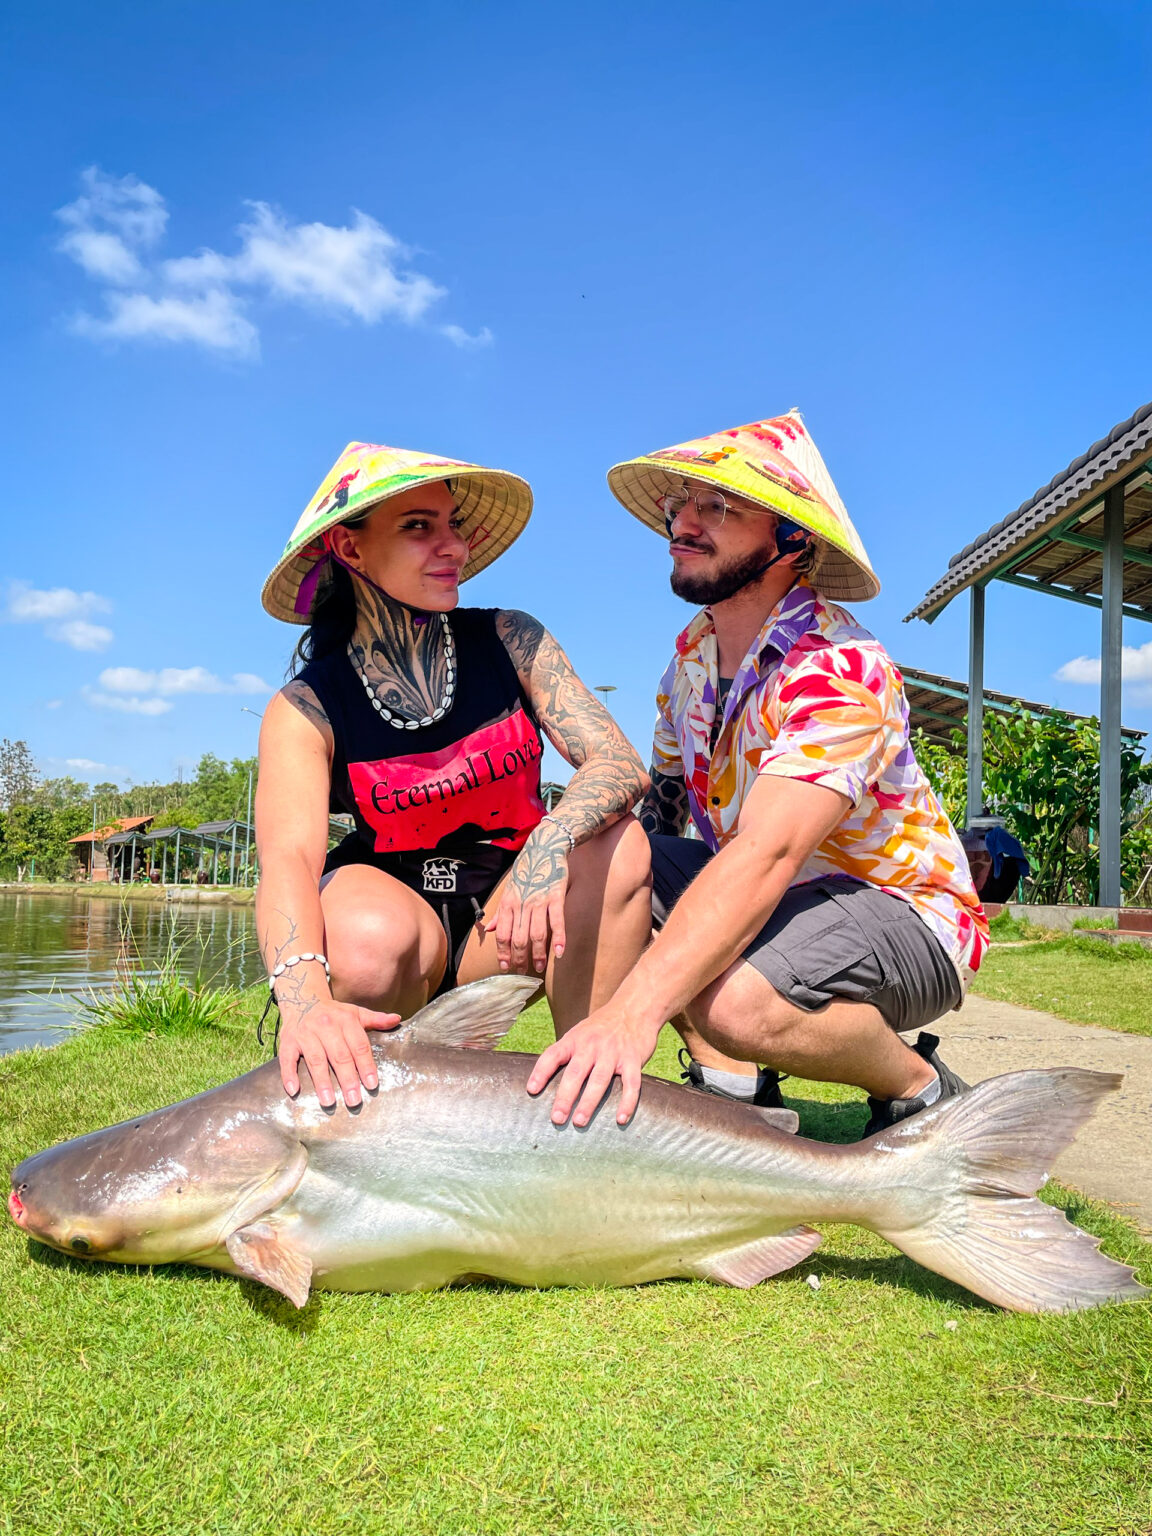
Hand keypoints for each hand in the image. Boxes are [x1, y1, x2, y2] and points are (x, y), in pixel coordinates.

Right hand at [278, 999, 400, 1107]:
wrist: (302, 998)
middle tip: (354, 1101)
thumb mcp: (355, 1013)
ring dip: (322, 1082)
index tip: (372, 1085)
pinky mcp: (288, 1040)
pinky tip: (294, 1091)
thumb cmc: (334, 1013)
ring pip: (315, 1060)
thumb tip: (397, 1020)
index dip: (366, 1065)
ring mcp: (306, 1033)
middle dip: (347, 1079)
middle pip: (339, 1056)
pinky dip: (289, 1074)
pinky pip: (288, 1059)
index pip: (359, 1045)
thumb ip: (376, 1020)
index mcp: (346, 1020)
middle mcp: (326, 1026)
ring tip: (328, 1102)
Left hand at [486, 825, 569, 974]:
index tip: (506, 967)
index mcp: (508, 904)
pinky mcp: (556, 897)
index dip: (503, 953)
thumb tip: (490, 930)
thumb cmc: (526, 870)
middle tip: (523, 974)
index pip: (503, 934)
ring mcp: (539, 901)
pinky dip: (559, 938)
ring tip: (540, 968)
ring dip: (538, 954)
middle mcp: (521, 904)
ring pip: (536, 934)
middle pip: (518, 939)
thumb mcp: (508, 890)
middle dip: (520, 959)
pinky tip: (559, 953)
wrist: (544, 847)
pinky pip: (557, 921)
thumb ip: (500, 912)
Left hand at [525, 1003, 661, 1126]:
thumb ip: (568, 1054)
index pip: (553, 1055)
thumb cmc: (602, 1027)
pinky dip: (626, 1102)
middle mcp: (592, 1045)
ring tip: (579, 1121)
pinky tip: (620, 1119)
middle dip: (565, 1097)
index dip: (541, 1072)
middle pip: (575, 1073)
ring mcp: (613, 1052)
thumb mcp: (581, 1033)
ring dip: (589, 1102)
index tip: (532, 1090)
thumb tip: (546, 1082)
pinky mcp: (633, 1059)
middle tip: (557, 1118)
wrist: (635, 1008)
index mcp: (575, 1039)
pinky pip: (631, 1084)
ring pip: (599, 1080)